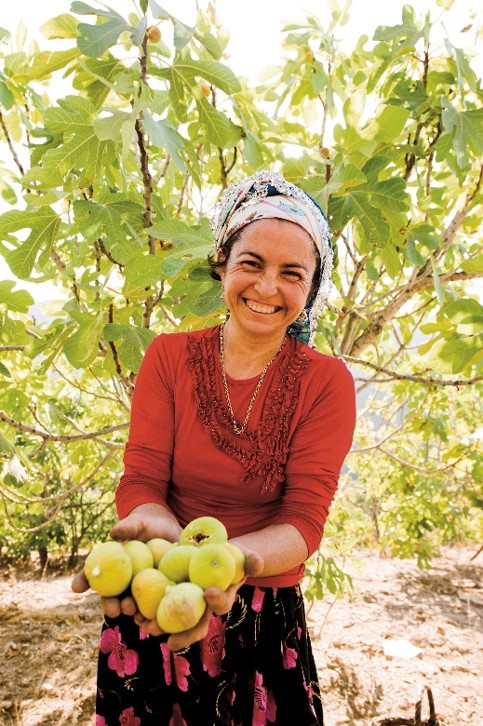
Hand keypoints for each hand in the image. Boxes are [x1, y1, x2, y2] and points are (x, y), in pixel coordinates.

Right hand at [71, 504, 181, 617]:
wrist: (168, 531)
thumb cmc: (147, 526)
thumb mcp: (137, 524)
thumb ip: (127, 527)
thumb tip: (114, 532)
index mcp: (110, 565)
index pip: (92, 574)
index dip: (83, 581)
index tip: (77, 586)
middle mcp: (121, 580)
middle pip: (110, 596)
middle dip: (109, 605)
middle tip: (113, 608)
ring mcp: (137, 587)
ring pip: (129, 605)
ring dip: (129, 611)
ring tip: (132, 611)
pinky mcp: (155, 592)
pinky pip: (150, 607)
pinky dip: (150, 616)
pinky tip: (152, 620)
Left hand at [136, 549, 263, 650]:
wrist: (209, 554)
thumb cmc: (228, 556)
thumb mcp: (239, 554)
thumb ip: (249, 559)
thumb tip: (258, 563)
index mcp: (221, 598)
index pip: (221, 604)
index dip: (216, 601)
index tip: (209, 593)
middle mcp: (203, 607)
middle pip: (194, 625)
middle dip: (183, 633)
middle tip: (170, 638)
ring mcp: (185, 606)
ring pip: (172, 621)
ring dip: (159, 626)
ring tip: (146, 625)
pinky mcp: (169, 598)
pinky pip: (157, 608)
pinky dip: (146, 611)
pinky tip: (134, 612)